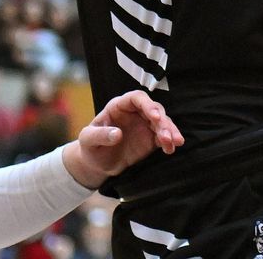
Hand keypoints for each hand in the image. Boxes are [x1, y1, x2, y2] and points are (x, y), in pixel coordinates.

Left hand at [62, 91, 183, 188]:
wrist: (97, 164)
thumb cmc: (90, 147)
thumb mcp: (87, 140)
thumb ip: (100, 135)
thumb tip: (117, 134)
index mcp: (119, 106)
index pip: (137, 98)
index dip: (147, 104)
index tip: (155, 116)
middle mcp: (135, 112)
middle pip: (154, 110)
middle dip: (163, 122)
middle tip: (167, 135)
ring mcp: (145, 125)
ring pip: (163, 122)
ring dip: (170, 131)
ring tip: (175, 143)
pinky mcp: (151, 138)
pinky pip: (164, 136)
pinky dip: (170, 142)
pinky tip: (171, 149)